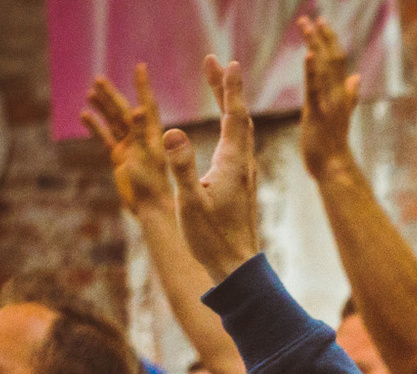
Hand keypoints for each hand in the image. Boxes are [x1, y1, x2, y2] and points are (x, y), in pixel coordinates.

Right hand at [82, 65, 172, 214]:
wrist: (150, 209)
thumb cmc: (153, 186)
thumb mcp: (146, 156)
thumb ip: (142, 133)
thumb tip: (140, 109)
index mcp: (153, 136)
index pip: (147, 105)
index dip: (143, 86)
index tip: (140, 67)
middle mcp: (142, 138)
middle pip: (125, 111)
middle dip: (112, 95)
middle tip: (99, 79)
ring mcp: (130, 148)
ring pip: (114, 122)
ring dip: (103, 107)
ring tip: (91, 92)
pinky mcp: (120, 158)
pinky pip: (106, 138)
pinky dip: (96, 127)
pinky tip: (84, 115)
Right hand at [169, 57, 260, 283]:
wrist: (237, 268)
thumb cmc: (212, 240)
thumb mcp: (190, 203)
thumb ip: (181, 166)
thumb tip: (171, 131)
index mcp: (232, 163)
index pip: (233, 116)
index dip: (229, 88)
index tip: (226, 62)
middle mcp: (243, 165)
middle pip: (238, 117)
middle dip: (226, 88)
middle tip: (214, 63)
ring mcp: (244, 175)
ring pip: (240, 131)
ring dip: (229, 104)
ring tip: (218, 86)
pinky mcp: (242, 185)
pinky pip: (238, 145)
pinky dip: (230, 125)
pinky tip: (226, 129)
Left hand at [298, 15, 361, 178]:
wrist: (334, 167)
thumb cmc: (333, 144)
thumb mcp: (341, 115)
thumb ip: (350, 95)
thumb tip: (356, 78)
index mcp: (341, 94)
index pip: (338, 61)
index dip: (330, 40)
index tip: (321, 22)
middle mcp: (338, 95)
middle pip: (333, 59)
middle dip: (323, 37)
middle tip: (312, 17)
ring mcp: (329, 103)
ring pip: (324, 68)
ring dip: (316, 45)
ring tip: (306, 25)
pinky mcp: (317, 113)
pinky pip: (315, 88)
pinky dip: (312, 70)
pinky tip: (308, 54)